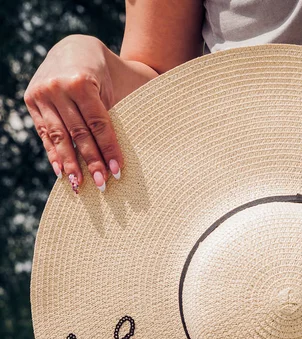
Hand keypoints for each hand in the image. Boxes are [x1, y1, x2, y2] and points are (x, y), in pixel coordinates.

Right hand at [24, 34, 122, 193]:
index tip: (117, 172)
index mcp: (81, 81)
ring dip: (70, 164)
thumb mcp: (120, 85)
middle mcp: (57, 86)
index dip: (108, 149)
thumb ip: (123, 113)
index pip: (98, 124)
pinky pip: (44, 132)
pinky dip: (53, 153)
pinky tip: (61, 173)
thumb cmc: (109, 72)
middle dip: (91, 162)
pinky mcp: (31, 99)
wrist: (76, 49)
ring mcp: (42, 93)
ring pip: (59, 136)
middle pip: (78, 133)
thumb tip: (130, 151)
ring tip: (81, 186)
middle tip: (102, 185)